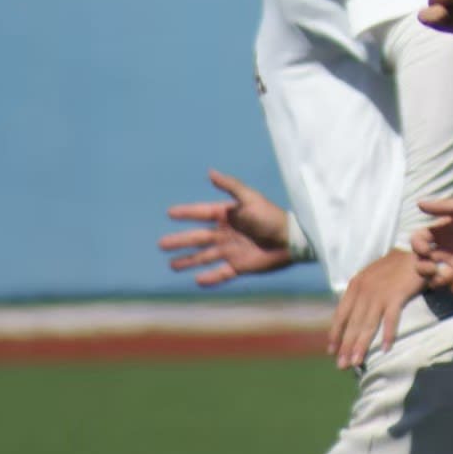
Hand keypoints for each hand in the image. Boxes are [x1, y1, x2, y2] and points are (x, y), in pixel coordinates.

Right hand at [158, 170, 294, 285]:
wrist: (291, 240)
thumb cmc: (271, 217)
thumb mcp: (250, 199)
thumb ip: (230, 187)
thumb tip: (210, 172)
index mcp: (229, 215)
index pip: (202, 213)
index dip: (187, 213)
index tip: (170, 212)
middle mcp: (227, 233)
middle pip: (198, 238)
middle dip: (180, 241)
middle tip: (161, 244)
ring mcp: (232, 250)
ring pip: (204, 257)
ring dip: (188, 261)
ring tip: (172, 265)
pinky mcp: (240, 266)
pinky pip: (221, 274)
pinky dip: (210, 278)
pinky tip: (197, 281)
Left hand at [327, 248, 425, 369]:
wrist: (414, 253)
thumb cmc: (393, 268)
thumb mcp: (369, 277)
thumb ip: (360, 294)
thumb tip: (352, 317)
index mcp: (355, 286)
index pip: (341, 314)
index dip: (335, 334)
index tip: (331, 351)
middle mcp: (364, 290)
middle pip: (353, 323)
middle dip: (346, 346)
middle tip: (341, 365)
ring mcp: (380, 293)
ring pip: (368, 324)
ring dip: (361, 345)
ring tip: (356, 362)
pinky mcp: (397, 295)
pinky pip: (390, 319)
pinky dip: (388, 335)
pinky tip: (386, 349)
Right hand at [412, 195, 452, 296]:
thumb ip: (443, 207)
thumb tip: (418, 203)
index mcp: (442, 233)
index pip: (419, 242)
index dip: (417, 246)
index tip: (425, 248)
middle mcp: (447, 251)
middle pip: (423, 265)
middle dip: (422, 269)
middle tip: (432, 268)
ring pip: (439, 280)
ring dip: (440, 280)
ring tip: (451, 274)